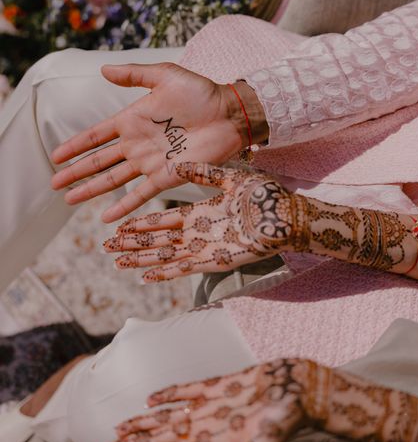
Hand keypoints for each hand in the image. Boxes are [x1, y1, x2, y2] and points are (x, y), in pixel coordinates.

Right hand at [51, 63, 259, 222]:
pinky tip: (108, 219)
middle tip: (55, 184)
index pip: (96, 136)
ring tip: (70, 200)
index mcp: (132, 120)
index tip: (55, 156)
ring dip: (91, 190)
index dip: (75, 145)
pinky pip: (141, 194)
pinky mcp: (167, 177)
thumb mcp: (164, 77)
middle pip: (99, 161)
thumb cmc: (201, 92)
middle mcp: (137, 144)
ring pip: (113, 180)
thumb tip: (102, 70)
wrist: (230, 113)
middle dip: (76, 172)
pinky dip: (124, 207)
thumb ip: (134, 75)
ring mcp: (150, 162)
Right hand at [103, 162, 300, 282]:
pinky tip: (145, 277)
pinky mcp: (213, 261)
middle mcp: (197, 232)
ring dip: (141, 259)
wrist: (285, 215)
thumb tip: (181, 164)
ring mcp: (203, 248)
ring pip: (164, 255)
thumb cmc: (264, 196)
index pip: (162, 218)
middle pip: (156, 239)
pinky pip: (183, 269)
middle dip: (132, 243)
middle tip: (107, 246)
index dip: (141, 222)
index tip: (120, 223)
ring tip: (117, 262)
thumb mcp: (230, 178)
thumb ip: (205, 173)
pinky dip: (164, 273)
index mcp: (200, 212)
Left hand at [104, 359, 307, 441]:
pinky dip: (168, 394)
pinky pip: (187, 390)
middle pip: (163, 438)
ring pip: (169, 416)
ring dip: (144, 422)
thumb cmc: (283, 425)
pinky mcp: (217, 384)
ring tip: (120, 428)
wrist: (298, 388)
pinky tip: (150, 400)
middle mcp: (207, 426)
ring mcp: (210, 405)